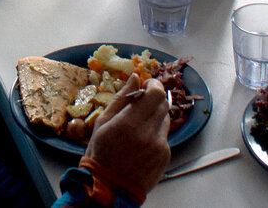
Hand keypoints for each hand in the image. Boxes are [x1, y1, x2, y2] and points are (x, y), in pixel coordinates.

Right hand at [85, 75, 170, 194]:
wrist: (109, 189)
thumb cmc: (101, 153)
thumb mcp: (103, 122)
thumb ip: (121, 98)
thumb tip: (135, 78)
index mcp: (129, 123)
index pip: (155, 93)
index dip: (153, 85)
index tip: (147, 85)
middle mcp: (148, 133)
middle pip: (163, 103)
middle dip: (154, 99)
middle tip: (143, 102)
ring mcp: (159, 146)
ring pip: (166, 119)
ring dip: (155, 116)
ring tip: (139, 125)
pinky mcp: (165, 156)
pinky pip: (165, 136)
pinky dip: (156, 133)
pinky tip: (142, 142)